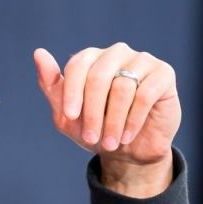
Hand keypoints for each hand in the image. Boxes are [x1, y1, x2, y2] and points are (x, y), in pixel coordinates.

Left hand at [33, 43, 180, 196]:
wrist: (130, 151)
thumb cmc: (96, 127)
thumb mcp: (67, 113)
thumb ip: (51, 84)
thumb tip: (38, 53)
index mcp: (92, 57)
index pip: (77, 65)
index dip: (71, 92)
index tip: (69, 117)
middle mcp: (117, 53)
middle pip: (98, 77)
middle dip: (92, 112)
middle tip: (91, 138)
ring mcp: (142, 60)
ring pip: (121, 88)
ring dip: (113, 121)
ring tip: (110, 142)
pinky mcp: (164, 74)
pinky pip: (145, 94)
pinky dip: (132, 119)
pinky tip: (127, 135)